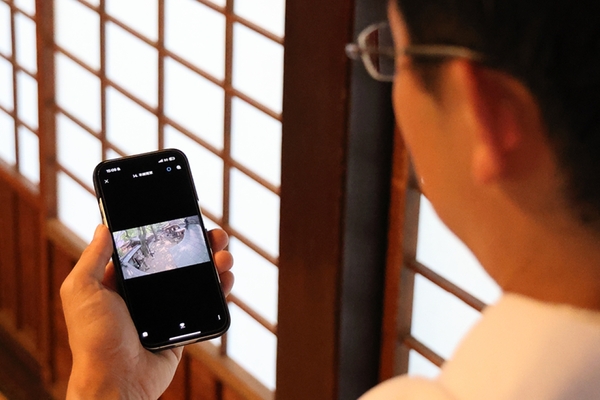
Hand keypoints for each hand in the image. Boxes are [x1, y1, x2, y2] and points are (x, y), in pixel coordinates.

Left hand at [60, 224, 233, 399]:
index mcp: (121, 280)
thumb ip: (93, 257)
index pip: (148, 248)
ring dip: (214, 264)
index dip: (167, 233)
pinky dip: (219, 290)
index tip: (183, 220)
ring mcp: (166, 309)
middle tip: (213, 236)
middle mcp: (145, 292)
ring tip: (224, 257)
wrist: (117, 381)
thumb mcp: (82, 290)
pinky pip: (205, 304)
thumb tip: (103, 226)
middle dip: (198, 245)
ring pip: (196, 279)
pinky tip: (226, 279)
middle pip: (178, 260)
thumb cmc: (93, 338)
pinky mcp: (182, 327)